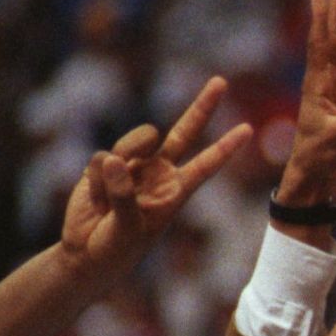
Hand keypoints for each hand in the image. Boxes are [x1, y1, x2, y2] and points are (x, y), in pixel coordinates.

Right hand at [61, 77, 252, 274]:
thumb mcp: (127, 229)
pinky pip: (100, 159)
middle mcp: (159, 172)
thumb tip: (114, 158)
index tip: (248, 129)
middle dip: (202, 107)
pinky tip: (96, 200)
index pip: (206, 164)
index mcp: (176, 190)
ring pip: (134, 140)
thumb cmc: (117, 249)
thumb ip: (124, 195)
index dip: (226, 147)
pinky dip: (95, 181)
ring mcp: (132, 165)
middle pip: (184, 132)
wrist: (86, 254)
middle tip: (221, 82)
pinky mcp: (104, 164)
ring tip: (111, 191)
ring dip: (125, 155)